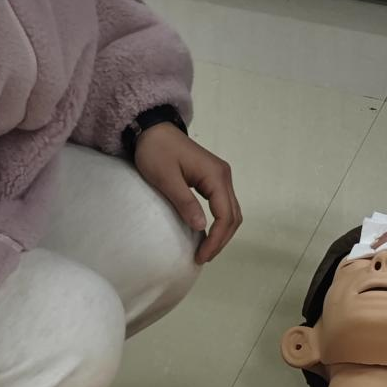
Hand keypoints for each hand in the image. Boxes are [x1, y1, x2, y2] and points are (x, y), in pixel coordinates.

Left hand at [134, 124, 242, 263]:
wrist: (153, 129)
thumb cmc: (156, 152)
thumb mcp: (166, 178)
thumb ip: (185, 202)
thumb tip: (202, 227)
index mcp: (215, 176)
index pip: (225, 215)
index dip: (216, 239)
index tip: (202, 255)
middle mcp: (224, 176)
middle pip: (233, 216)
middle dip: (221, 240)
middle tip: (203, 257)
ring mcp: (221, 177)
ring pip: (232, 212)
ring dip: (222, 234)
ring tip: (206, 250)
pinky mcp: (214, 179)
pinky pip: (224, 206)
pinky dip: (219, 223)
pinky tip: (207, 234)